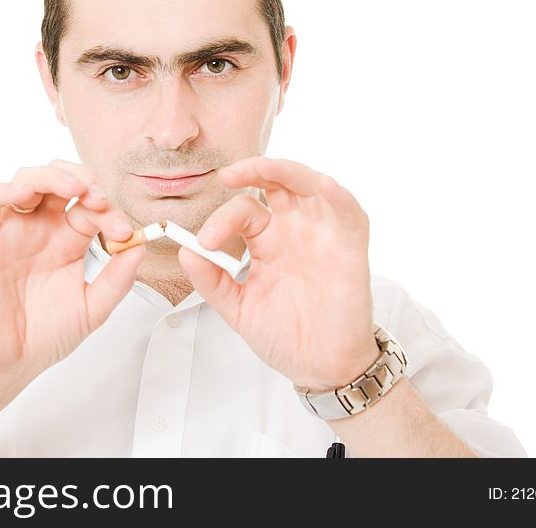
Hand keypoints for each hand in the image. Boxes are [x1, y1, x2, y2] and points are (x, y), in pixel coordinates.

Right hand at [0, 159, 143, 393]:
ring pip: (26, 180)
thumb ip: (118, 279)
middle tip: (98, 198)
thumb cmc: (44, 336)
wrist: (8, 362)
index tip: (122, 230)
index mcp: (68, 240)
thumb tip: (140, 247)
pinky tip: (25, 193)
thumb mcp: (93, 308)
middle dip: (83, 179)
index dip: (108, 209)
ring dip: (51, 175)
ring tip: (74, 189)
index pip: (90, 206)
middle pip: (60, 181)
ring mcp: (12, 231)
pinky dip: (4, 190)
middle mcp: (41, 229)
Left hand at [177, 156, 378, 390]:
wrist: (319, 367)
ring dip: (288, 170)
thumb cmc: (285, 335)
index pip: (244, 209)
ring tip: (263, 167)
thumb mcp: (238, 307)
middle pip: (277, 182)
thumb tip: (185, 252)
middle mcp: (295, 231)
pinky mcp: (350, 249)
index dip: (222, 218)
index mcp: (267, 241)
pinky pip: (349, 213)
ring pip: (310, 185)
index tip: (205, 242)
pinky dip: (338, 196)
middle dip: (254, 170)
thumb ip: (211, 281)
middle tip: (228, 175)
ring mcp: (323, 236)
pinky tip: (323, 186)